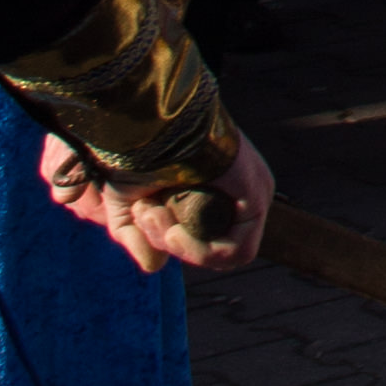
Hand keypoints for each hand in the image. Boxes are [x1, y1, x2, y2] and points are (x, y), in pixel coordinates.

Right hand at [40, 122, 273, 274]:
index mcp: (217, 192)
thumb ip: (136, 238)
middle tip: (145, 211)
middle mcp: (239, 195)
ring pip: (222, 255)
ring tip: (155, 215)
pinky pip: (236, 250)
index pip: (203, 243)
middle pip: (210, 250)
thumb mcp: (128, 204)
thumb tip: (156, 266)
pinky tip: (173, 231)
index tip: (142, 214)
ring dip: (181, 246)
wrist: (152, 119)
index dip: (168, 242)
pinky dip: (199, 250)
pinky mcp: (257, 197)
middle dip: (169, 240)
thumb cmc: (139, 152)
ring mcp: (252, 196)